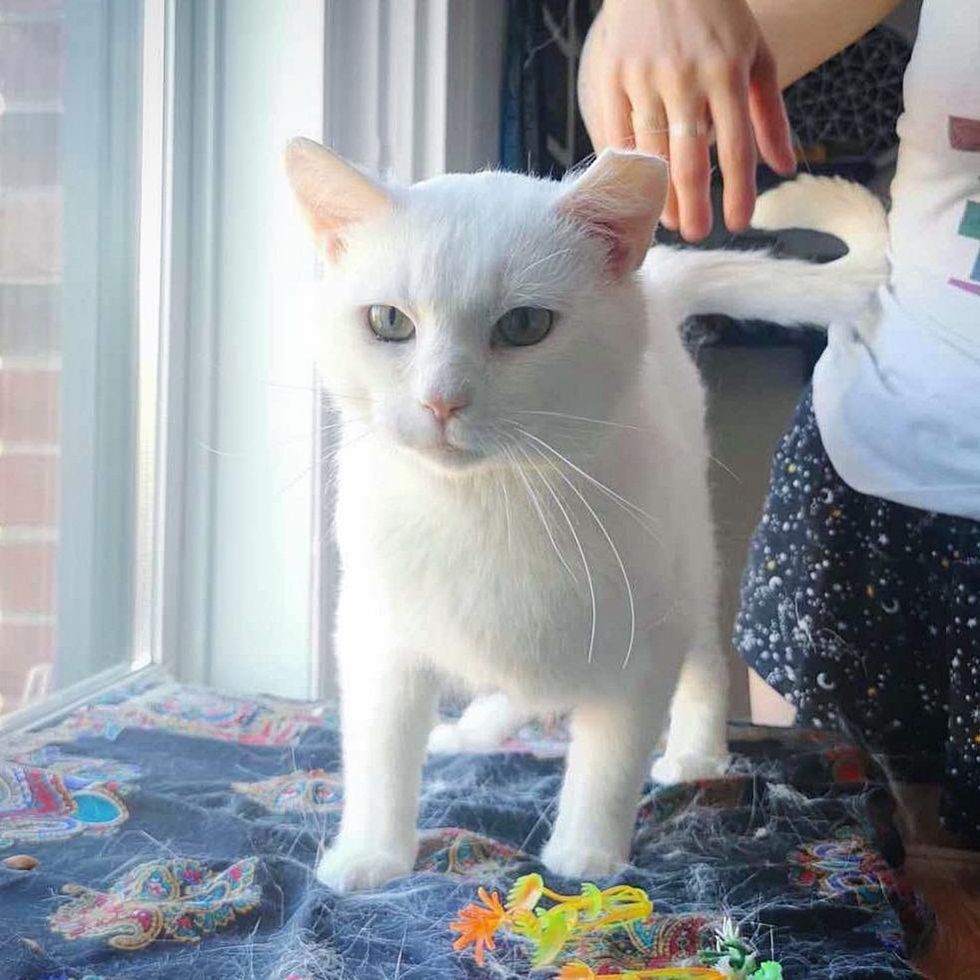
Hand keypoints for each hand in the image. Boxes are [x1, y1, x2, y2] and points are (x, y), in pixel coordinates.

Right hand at [578, 0, 796, 240]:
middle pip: (689, 157)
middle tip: (696, 235)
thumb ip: (770, 114)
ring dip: (659, 193)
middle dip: (693, 204)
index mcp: (727, 71)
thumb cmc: (717, 16)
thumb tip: (784, 167)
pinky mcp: (612, 76)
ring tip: (668, 220)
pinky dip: (624, 165)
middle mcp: (685, 77)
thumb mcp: (756, 55)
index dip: (738, 190)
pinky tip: (634, 188)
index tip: (737, 223)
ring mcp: (644, 77)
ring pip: (649, 152)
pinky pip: (615, 133)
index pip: (736, 145)